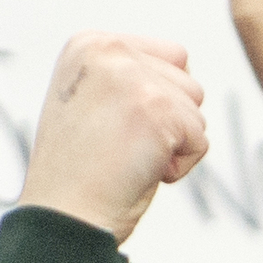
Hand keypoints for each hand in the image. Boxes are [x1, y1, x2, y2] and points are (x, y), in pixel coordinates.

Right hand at [17, 32, 206, 243]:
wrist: (62, 218)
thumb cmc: (75, 175)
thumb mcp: (90, 101)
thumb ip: (128, 76)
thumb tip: (183, 69)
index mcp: (88, 44)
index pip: (169, 55)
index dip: (155, 102)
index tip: (112, 128)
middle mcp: (108, 50)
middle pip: (187, 80)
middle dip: (167, 121)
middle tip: (119, 148)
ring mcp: (132, 78)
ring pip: (196, 109)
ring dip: (172, 143)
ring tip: (126, 159)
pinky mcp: (157, 109)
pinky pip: (200, 139)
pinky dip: (179, 167)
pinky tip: (138, 172)